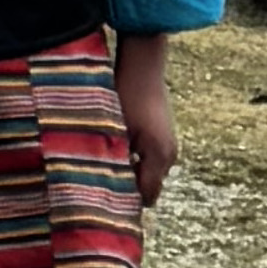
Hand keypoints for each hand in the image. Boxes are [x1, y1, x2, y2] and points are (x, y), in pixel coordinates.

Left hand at [112, 28, 179, 209]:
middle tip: (97, 187)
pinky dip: (133, 159)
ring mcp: (168, 143)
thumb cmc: (126, 93)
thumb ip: (114, 160)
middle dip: (125, 188)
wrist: (143, 62)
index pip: (146, 196)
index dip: (125, 203)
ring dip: (128, 172)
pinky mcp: (162, 134)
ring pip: (147, 171)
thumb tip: (104, 187)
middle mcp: (169, 154)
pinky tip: (112, 151)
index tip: (101, 205)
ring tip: (102, 169)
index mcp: (160, 157)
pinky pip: (148, 157)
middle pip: (147, 185)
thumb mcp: (116, 129)